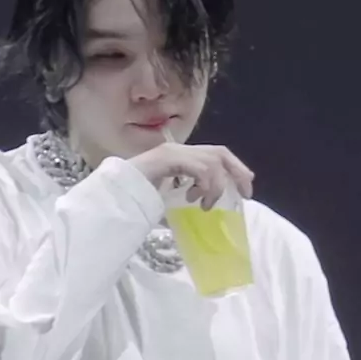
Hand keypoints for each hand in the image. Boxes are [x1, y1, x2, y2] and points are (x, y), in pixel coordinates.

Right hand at [128, 143, 254, 209]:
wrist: (115, 191)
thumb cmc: (135, 195)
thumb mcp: (167, 195)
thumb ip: (185, 194)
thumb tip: (207, 210)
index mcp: (179, 155)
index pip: (215, 153)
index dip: (234, 168)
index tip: (245, 188)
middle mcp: (178, 149)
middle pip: (220, 152)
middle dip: (237, 171)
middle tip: (246, 193)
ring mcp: (173, 152)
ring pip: (212, 161)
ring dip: (216, 186)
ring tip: (205, 204)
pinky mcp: (169, 159)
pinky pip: (200, 168)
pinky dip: (205, 185)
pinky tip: (195, 199)